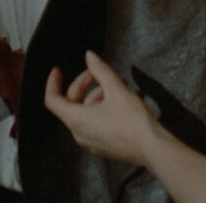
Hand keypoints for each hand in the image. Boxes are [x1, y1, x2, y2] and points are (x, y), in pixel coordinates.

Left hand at [44, 51, 159, 166]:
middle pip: (70, 104)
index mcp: (76, 120)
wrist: (153, 148)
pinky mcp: (103, 146)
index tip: (58, 70)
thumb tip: (89, 56)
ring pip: (84, 114)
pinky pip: (94, 124)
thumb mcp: (116, 89)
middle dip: (81, 85)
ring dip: (94, 96)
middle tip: (96, 72)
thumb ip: (100, 70)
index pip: (52, 100)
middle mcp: (79, 133)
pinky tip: (120, 101)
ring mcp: (91, 142)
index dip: (52, 83)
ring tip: (116, 85)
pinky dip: (101, 109)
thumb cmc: (132, 120)